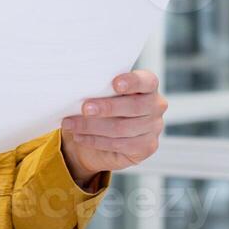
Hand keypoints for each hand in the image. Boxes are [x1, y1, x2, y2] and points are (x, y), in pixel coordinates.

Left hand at [60, 70, 166, 187]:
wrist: (100, 137)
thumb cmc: (101, 109)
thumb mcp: (100, 94)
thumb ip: (99, 89)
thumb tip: (80, 88)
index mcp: (148, 86)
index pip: (147, 81)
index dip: (132, 82)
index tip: (115, 84)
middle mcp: (155, 105)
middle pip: (134, 106)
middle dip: (106, 107)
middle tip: (85, 108)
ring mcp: (154, 127)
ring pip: (122, 128)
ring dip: (92, 126)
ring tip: (72, 124)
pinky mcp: (146, 147)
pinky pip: (119, 144)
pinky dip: (95, 140)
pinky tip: (80, 136)